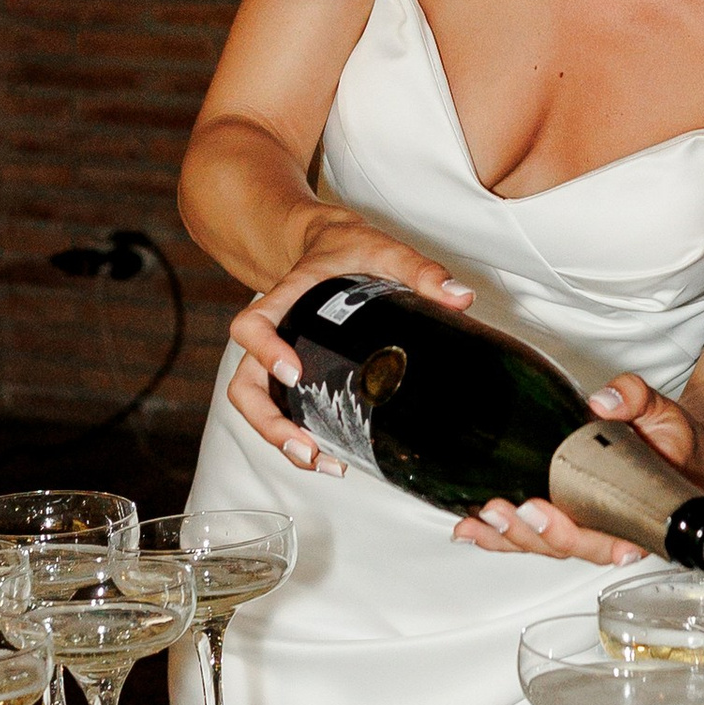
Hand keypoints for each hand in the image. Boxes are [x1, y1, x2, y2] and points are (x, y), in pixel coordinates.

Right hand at [228, 212, 474, 473]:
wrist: (327, 244)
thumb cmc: (347, 248)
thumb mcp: (382, 249)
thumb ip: (418, 269)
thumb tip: (459, 297)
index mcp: (284, 300)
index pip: (252, 326)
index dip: (263, 350)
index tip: (293, 371)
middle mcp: (272, 333)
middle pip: (244, 385)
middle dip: (268, 421)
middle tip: (305, 445)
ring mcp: (274, 357)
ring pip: (254, 403)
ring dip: (277, 438)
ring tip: (318, 461)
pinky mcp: (290, 373)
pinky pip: (276, 408)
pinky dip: (292, 435)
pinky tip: (327, 454)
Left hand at [450, 372, 703, 565]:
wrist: (684, 455)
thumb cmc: (676, 441)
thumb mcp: (664, 412)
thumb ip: (636, 399)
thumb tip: (603, 401)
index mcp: (638, 515)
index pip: (604, 538)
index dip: (573, 534)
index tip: (546, 512)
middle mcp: (608, 528)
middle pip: (564, 546)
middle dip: (529, 533)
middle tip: (505, 510)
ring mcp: (583, 524)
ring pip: (542, 545)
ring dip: (507, 538)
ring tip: (477, 522)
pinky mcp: (564, 515)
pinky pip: (531, 533)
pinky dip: (499, 536)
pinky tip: (472, 530)